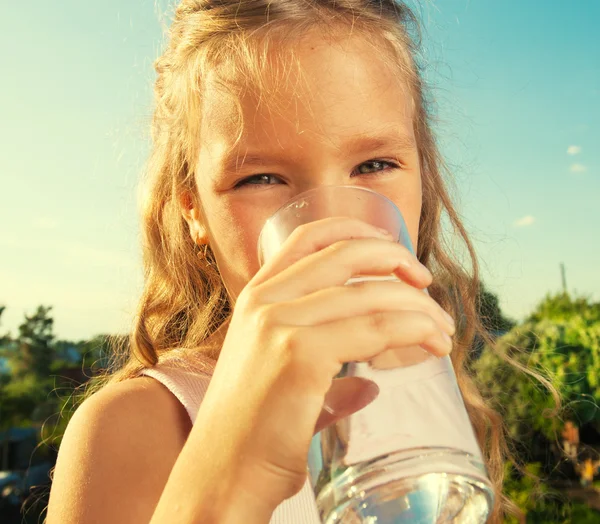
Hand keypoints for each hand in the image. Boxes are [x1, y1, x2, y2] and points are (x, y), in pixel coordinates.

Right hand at [196, 217, 454, 509]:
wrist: (221, 477)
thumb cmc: (249, 433)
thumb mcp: (275, 377)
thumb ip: (322, 369)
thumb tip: (371, 383)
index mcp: (256, 297)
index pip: (308, 237)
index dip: (355, 229)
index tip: (391, 244)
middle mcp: (265, 301)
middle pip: (347, 253)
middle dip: (397, 260)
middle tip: (426, 283)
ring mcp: (280, 324)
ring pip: (371, 294)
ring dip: (419, 306)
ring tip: (442, 330)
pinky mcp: (300, 355)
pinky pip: (376, 328)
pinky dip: (415, 329)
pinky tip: (433, 345)